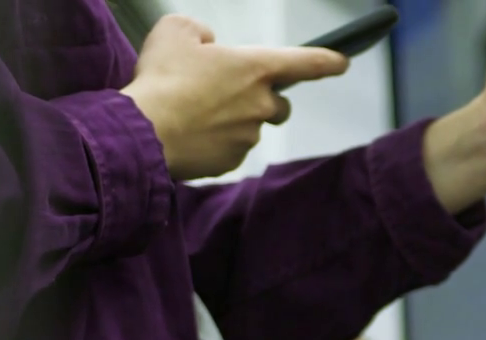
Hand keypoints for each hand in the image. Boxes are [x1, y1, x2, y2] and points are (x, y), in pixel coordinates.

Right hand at [120, 15, 349, 180]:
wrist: (143, 131)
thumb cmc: (162, 78)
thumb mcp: (175, 31)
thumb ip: (200, 31)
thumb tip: (208, 43)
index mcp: (256, 68)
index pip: (305, 62)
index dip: (327, 60)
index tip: (342, 62)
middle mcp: (262, 105)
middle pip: (278, 104)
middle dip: (261, 98)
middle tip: (224, 91)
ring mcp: (249, 137)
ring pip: (250, 127)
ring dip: (231, 119)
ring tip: (193, 110)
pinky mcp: (231, 162)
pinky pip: (230, 149)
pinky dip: (214, 141)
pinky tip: (188, 131)